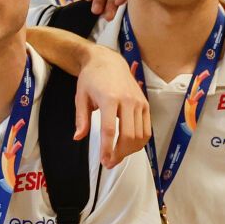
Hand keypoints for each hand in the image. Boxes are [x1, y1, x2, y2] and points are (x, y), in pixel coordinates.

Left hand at [73, 42, 150, 166]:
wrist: (108, 61)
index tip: (103, 160)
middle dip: (119, 154)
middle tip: (109, 162)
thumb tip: (78, 137)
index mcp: (109, 98)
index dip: (107, 149)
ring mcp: (138, 102)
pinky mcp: (145, 104)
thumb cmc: (92, 78)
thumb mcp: (81, 97)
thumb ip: (81, 119)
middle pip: (128, 136)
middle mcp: (127, 100)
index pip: (110, 130)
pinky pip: (146, 129)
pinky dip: (140, 142)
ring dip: (130, 151)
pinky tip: (129, 146)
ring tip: (118, 156)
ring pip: (140, 135)